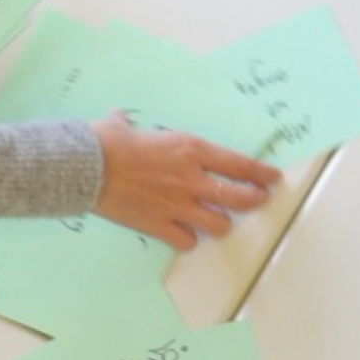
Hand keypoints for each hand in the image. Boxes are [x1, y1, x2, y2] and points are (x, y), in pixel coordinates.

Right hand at [90, 113, 282, 249]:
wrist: (86, 166)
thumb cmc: (107, 139)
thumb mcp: (128, 123)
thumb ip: (135, 124)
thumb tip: (121, 118)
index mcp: (190, 150)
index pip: (239, 165)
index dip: (261, 174)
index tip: (272, 178)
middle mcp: (191, 179)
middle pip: (239, 198)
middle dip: (254, 200)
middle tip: (257, 199)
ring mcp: (177, 205)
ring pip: (219, 224)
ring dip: (221, 223)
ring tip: (217, 219)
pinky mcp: (159, 225)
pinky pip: (187, 241)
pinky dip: (188, 238)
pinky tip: (183, 232)